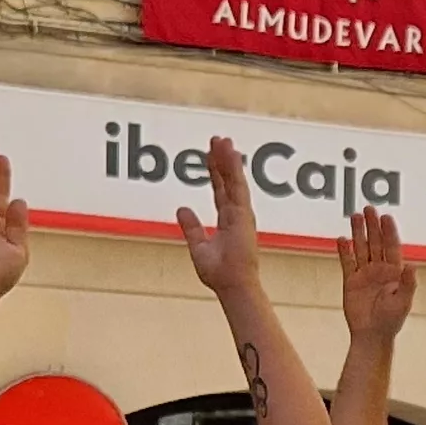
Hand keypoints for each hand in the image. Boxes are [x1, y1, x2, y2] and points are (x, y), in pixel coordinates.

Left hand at [176, 136, 265, 296]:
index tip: (210, 155)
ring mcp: (242, 212)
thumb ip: (191, 227)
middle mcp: (236, 213)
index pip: (220, 190)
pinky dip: (234, 168)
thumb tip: (181, 209)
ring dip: (229, 159)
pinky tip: (230, 153)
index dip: (216, 172)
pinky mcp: (244, 213)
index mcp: (227, 220)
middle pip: (228, 180)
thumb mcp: (198, 246)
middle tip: (217, 139)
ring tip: (223, 140)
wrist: (231, 284)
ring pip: (234, 179)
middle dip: (222, 160)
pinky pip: (238, 186)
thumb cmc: (219, 273)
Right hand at [335, 207, 412, 343]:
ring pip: (361, 248)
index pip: (392, 246)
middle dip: (372, 225)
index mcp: (395, 272)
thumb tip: (411, 265)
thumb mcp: (403, 301)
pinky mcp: (351, 281)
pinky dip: (344, 250)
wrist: (372, 335)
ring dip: (358, 232)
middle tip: (369, 208)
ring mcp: (365, 274)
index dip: (389, 231)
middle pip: (375, 242)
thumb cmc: (391, 320)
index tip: (386, 217)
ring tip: (355, 216)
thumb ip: (407, 283)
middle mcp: (380, 269)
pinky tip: (341, 238)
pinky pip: (347, 262)